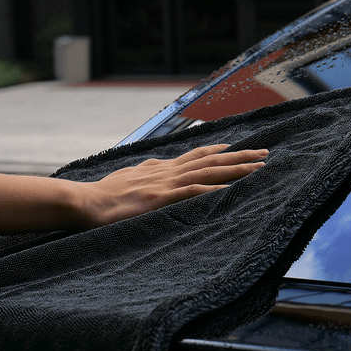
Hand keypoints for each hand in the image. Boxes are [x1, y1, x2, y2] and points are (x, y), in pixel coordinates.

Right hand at [75, 144, 267, 228]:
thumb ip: (144, 174)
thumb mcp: (128, 179)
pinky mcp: (162, 199)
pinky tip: (232, 188)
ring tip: (260, 166)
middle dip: (239, 156)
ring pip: (209, 171)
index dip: (217, 152)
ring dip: (237, 168)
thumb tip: (152, 168)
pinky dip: (215, 188)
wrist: (87, 202)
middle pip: (210, 160)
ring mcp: (166, 184)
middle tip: (263, 153)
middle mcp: (168, 172)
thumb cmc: (103, 196)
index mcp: (160, 169)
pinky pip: (194, 191)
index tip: (234, 148)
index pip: (195, 156)